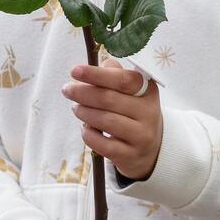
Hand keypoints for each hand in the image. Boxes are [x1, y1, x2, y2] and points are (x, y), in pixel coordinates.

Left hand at [63, 60, 162, 180]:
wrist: (152, 150)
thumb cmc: (134, 113)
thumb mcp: (132, 93)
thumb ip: (116, 75)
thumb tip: (102, 64)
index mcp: (148, 91)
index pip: (123, 79)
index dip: (97, 74)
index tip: (74, 71)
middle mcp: (149, 113)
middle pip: (109, 99)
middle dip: (82, 92)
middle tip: (67, 90)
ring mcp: (141, 136)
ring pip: (105, 120)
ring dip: (84, 112)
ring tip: (76, 108)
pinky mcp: (130, 156)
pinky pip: (102, 144)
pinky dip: (88, 134)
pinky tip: (85, 128)